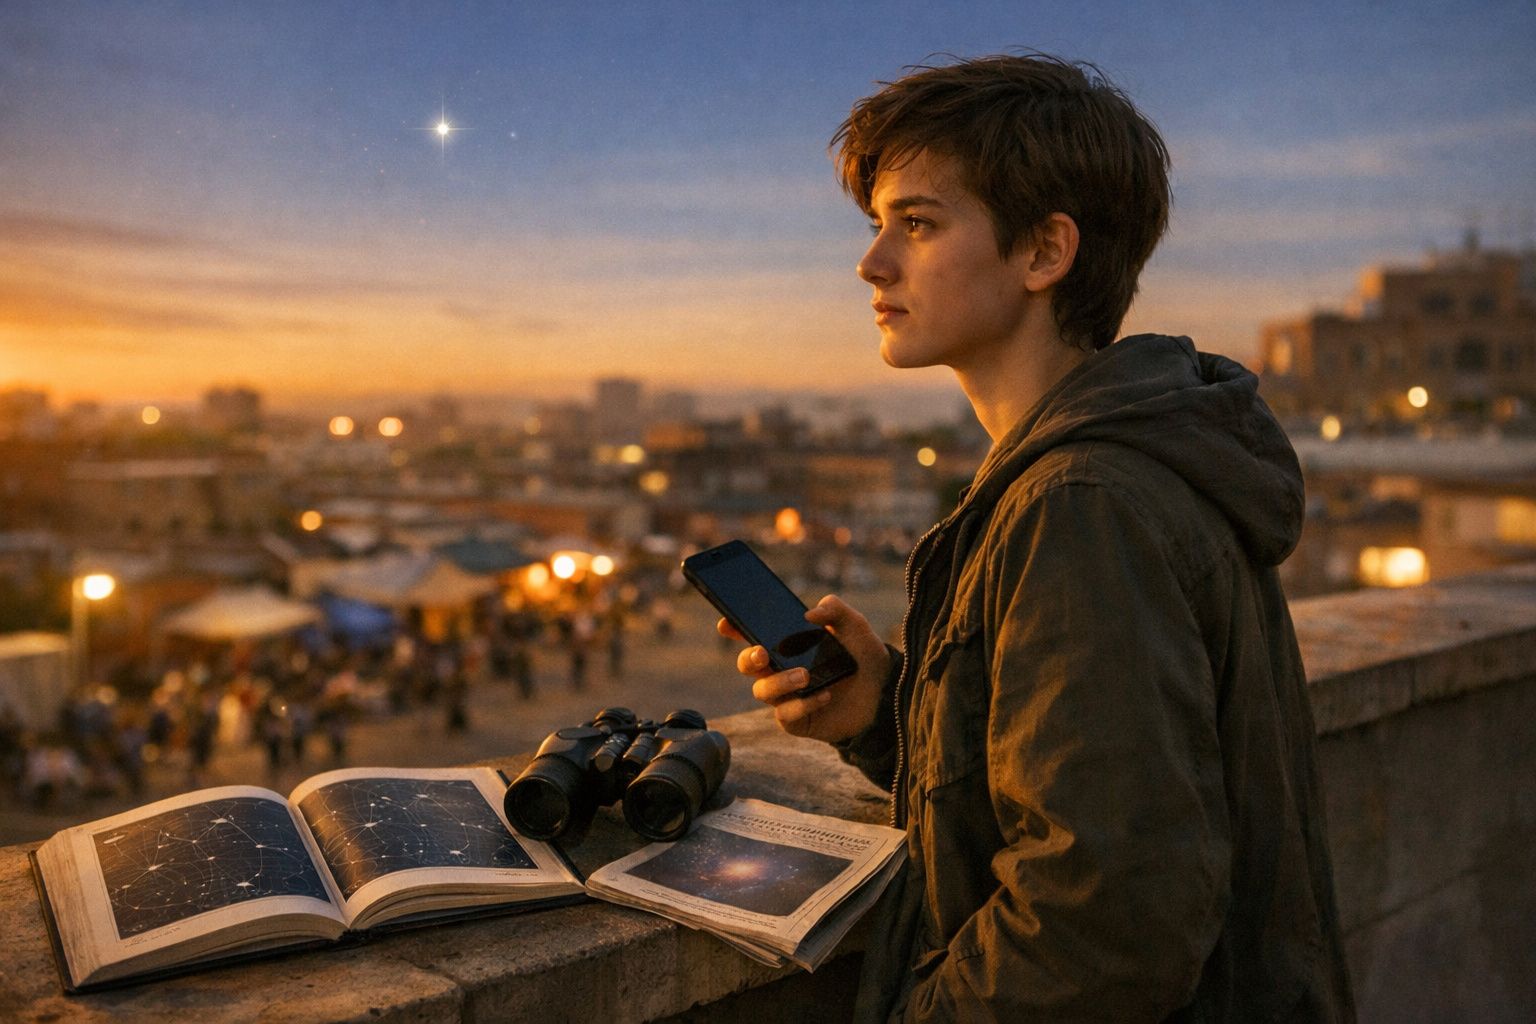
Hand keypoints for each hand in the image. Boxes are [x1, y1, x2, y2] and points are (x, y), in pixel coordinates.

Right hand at [720, 594, 888, 743]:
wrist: (886, 693)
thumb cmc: (864, 657)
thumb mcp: (854, 625)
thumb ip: (835, 609)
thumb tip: (809, 614)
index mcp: (786, 644)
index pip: (752, 634)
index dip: (735, 628)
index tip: (726, 623)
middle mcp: (780, 669)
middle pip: (747, 664)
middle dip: (748, 658)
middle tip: (762, 653)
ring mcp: (787, 696)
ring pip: (763, 690)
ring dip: (779, 681)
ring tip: (804, 676)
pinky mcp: (798, 720)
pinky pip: (786, 715)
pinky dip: (802, 704)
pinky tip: (824, 695)